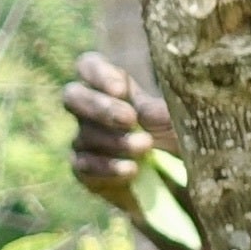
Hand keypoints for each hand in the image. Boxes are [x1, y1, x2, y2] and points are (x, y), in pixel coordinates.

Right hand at [65, 52, 178, 206]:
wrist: (176, 182)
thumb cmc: (177, 139)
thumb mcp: (177, 121)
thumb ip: (161, 111)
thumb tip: (145, 115)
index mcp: (112, 87)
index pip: (88, 67)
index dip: (97, 74)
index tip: (121, 89)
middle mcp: (92, 111)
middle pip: (73, 96)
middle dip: (100, 107)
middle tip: (130, 119)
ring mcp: (85, 141)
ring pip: (85, 134)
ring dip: (116, 141)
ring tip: (146, 146)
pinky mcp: (85, 171)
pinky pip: (85, 166)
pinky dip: (108, 167)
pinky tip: (132, 170)